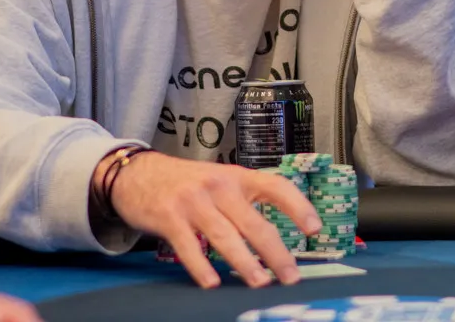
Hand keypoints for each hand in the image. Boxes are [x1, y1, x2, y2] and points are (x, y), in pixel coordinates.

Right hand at [100, 151, 319, 289]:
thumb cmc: (187, 184)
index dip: (298, 207)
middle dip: (275, 252)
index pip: (276, 187)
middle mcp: (218, 187)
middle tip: (290, 276)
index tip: (315, 228)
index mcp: (237, 177)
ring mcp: (193, 202)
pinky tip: (212, 282)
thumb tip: (275, 241)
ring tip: (260, 282)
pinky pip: (189, 246)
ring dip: (244, 261)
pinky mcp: (169, 217)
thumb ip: (245, 204)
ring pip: (225, 235)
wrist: (139, 173)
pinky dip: (201, 266)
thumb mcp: (220, 182)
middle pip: (253, 222)